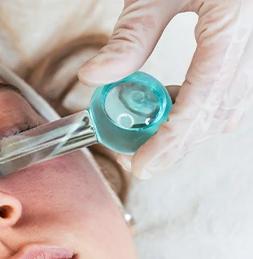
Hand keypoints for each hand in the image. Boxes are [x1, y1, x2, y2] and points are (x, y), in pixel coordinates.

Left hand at [78, 0, 252, 178]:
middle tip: (137, 158)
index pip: (205, 96)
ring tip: (146, 131)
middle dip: (177, 142)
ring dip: (187, 129)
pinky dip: (197, 109)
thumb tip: (93, 78)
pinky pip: (229, 94)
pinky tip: (168, 106)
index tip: (143, 165)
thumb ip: (130, 37)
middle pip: (218, 112)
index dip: (173, 139)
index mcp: (233, 21)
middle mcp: (251, 39)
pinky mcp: (246, 52)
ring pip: (227, 109)